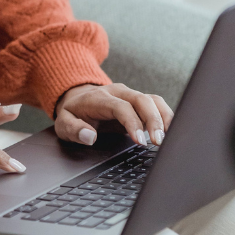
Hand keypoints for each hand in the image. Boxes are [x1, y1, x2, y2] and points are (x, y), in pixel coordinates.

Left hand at [54, 83, 173, 147]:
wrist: (77, 98)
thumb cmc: (73, 113)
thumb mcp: (63, 123)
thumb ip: (74, 129)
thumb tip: (89, 136)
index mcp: (99, 98)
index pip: (121, 107)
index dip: (132, 123)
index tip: (140, 141)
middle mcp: (118, 92)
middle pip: (141, 100)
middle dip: (153, 120)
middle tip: (158, 142)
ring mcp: (130, 95)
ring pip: (153, 100)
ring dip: (163, 117)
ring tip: (169, 138)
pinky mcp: (138, 102)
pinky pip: (156, 104)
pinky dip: (166, 116)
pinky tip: (171, 131)